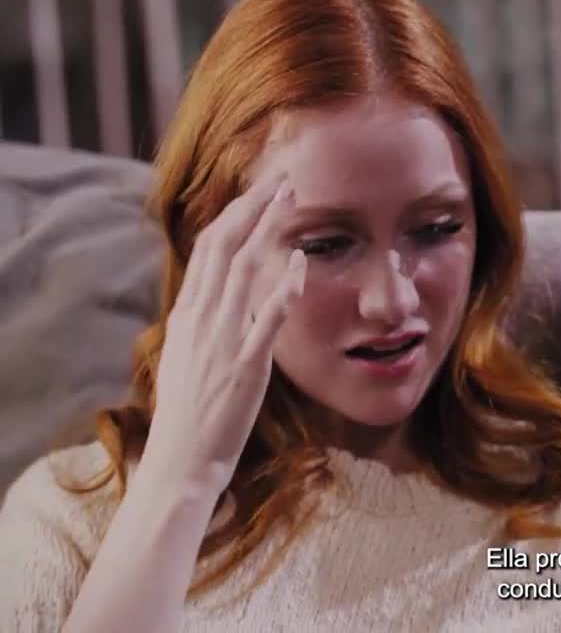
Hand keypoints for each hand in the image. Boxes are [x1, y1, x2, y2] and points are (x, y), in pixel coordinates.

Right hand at [140, 171, 306, 496]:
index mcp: (187, 315)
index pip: (207, 251)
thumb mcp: (185, 358)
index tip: (256, 192)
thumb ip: (200, 325)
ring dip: (269, 230)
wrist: (180, 461)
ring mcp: (221, 340)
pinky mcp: (245, 365)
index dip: (232, 215)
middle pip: (224, 246)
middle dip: (252, 206)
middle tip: (281, 178)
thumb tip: (213, 297)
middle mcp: (200, 319)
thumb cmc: (188, 414)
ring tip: (293, 200)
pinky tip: (302, 263)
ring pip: (243, 270)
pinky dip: (284, 286)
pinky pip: (267, 317)